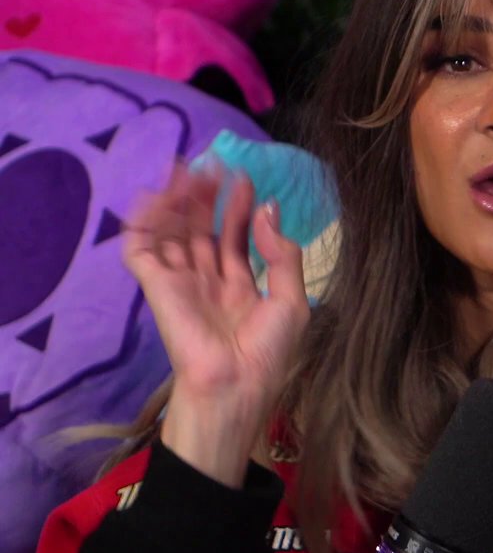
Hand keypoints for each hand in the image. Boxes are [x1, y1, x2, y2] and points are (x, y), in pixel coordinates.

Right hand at [123, 162, 307, 485]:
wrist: (235, 386)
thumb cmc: (267, 352)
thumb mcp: (292, 300)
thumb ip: (282, 254)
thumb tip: (268, 209)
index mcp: (240, 287)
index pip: (234, 238)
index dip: (238, 208)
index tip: (245, 179)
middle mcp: (208, 282)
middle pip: (201, 229)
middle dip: (205, 198)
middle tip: (212, 166)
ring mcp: (181, 283)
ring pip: (172, 233)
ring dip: (177, 201)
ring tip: (188, 171)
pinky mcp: (157, 287)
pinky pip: (141, 249)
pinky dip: (142, 221)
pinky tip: (155, 195)